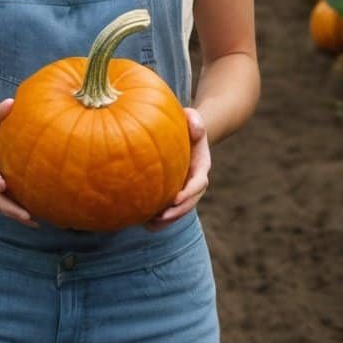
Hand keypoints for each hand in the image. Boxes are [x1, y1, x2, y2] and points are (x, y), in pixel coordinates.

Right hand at [0, 97, 37, 227]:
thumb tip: (11, 103)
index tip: (2, 186)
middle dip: (8, 207)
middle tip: (26, 216)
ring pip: (0, 204)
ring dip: (15, 215)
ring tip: (35, 223)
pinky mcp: (1, 188)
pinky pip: (9, 203)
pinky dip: (20, 212)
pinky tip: (38, 219)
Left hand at [146, 106, 209, 230]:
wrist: (182, 135)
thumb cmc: (185, 125)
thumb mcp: (192, 118)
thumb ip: (195, 120)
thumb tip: (195, 127)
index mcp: (201, 167)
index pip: (198, 184)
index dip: (188, 193)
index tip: (175, 199)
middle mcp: (194, 183)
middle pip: (189, 203)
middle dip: (177, 213)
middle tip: (160, 217)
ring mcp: (183, 190)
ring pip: (178, 211)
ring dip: (165, 220)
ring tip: (148, 223)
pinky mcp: (171, 194)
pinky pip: (166, 211)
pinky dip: (156, 219)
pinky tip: (141, 221)